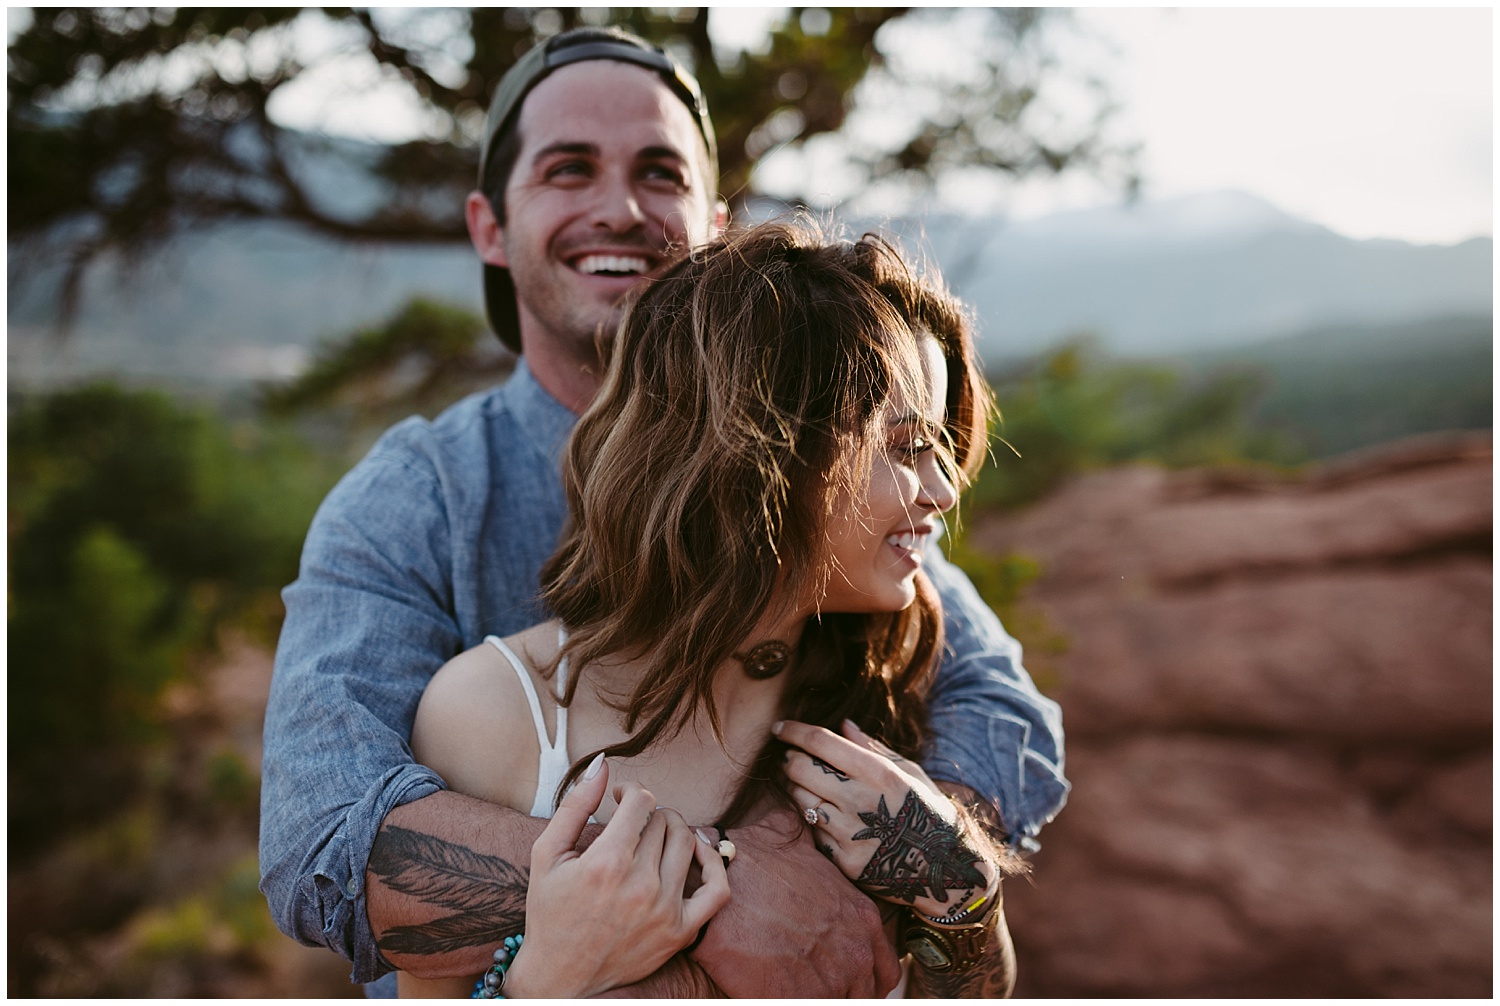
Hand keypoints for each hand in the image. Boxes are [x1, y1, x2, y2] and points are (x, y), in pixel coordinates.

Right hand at [505, 756, 729, 997]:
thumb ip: (574, 806)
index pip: (642, 801)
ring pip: (687, 844)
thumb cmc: (549, 912)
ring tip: (655, 834)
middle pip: (664, 821)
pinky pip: (717, 889)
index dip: (631, 791)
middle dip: (648, 813)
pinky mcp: (680, 932)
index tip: (620, 799)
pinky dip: (712, 863)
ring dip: (673, 829)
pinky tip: (694, 853)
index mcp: (606, 863)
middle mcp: (640, 886)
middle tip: (633, 823)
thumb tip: (602, 766)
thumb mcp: (546, 854)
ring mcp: (664, 911)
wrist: (559, 976)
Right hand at [690, 804, 902, 996]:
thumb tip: (808, 824)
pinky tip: (775, 990)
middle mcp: (855, 952)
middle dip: (843, 993)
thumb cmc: (752, 861)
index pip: (885, 970)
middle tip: (815, 985)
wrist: (715, 884)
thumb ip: (816, 852)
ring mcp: (828, 980)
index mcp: (862, 919)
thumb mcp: (798, 846)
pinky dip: (788, 999)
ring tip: (794, 984)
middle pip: (864, 995)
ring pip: (836, 1004)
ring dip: (817, 995)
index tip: (846, 980)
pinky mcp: (795, 998)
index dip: (865, 978)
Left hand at [777, 718, 997, 920]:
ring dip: (795, 788)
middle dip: (788, 759)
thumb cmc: (927, 811)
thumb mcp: (909, 772)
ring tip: (804, 784)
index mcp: (878, 772)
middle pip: (801, 769)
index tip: (779, 727)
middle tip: (789, 757)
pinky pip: (813, 834)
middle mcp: (861, 800)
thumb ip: (872, 748)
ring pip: (800, 801)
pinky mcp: (846, 862)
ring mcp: (852, 834)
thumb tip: (843, 724)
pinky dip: (814, 822)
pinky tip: (825, 817)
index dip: (793, 731)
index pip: (820, 742)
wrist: (946, 869)